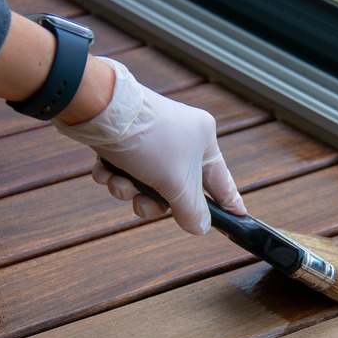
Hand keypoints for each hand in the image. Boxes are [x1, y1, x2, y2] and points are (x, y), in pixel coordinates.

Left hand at [54, 57, 245, 234]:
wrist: (99, 110)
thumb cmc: (147, 141)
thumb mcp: (175, 184)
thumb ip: (191, 211)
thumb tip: (201, 227)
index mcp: (202, 139)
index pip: (220, 180)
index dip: (228, 201)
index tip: (238, 216)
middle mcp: (180, 136)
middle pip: (175, 188)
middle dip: (153, 200)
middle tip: (142, 203)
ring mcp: (150, 136)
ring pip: (146, 181)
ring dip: (129, 189)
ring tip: (118, 182)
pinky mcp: (124, 137)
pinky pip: (124, 168)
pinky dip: (113, 175)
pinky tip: (106, 170)